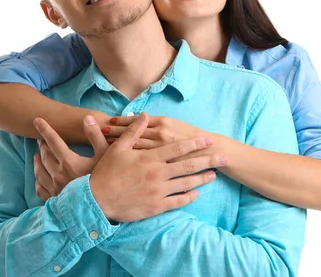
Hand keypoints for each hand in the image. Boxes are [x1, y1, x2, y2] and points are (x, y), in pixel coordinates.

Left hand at [32, 115, 108, 201]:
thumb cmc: (107, 182)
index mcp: (69, 162)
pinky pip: (40, 188)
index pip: (53, 141)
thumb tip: (87, 118)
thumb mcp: (106, 156)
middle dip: (42, 144)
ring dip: (37, 160)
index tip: (36, 120)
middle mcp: (58, 175)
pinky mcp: (54, 201)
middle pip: (45, 155)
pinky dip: (38, 179)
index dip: (45, 129)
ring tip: (37, 155)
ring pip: (39, 171)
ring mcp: (55, 189)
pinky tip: (39, 177)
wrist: (102, 211)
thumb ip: (96, 136)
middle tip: (41, 138)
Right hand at [90, 112, 226, 222]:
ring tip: (214, 174)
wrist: (96, 199)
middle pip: (188, 165)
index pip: (178, 148)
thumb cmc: (106, 172)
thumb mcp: (118, 148)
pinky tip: (197, 194)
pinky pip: (178, 202)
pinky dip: (189, 197)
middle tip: (223, 157)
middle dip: (208, 160)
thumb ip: (134, 131)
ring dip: (202, 178)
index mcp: (150, 157)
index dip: (195, 143)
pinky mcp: (156, 206)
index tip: (209, 140)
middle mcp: (157, 173)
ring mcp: (158, 191)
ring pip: (186, 184)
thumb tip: (144, 115)